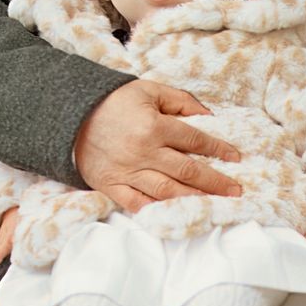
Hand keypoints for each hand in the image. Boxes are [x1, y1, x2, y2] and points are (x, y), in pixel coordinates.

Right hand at [75, 79, 242, 212]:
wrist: (68, 115)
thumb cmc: (114, 102)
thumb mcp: (148, 90)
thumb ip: (181, 100)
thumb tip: (209, 115)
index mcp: (153, 126)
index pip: (195, 140)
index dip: (219, 149)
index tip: (236, 157)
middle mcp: (143, 152)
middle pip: (188, 171)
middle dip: (216, 182)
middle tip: (236, 190)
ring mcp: (126, 171)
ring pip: (167, 191)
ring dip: (194, 199)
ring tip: (215, 204)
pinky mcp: (110, 185)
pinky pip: (136, 203)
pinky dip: (156, 210)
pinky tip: (176, 214)